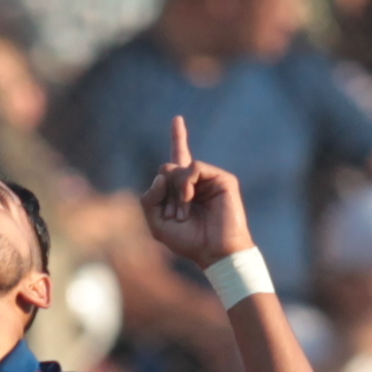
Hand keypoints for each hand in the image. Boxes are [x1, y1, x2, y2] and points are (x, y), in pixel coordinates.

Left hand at [143, 115, 255, 266]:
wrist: (215, 252)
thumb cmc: (188, 241)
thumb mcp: (156, 223)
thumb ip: (149, 199)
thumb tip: (162, 174)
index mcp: (183, 189)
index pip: (178, 159)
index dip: (178, 138)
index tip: (177, 119)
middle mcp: (197, 181)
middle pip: (166, 168)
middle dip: (163, 193)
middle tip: (174, 216)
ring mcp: (210, 178)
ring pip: (178, 168)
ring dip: (175, 193)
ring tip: (183, 214)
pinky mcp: (222, 179)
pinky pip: (193, 168)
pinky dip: (185, 185)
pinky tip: (190, 200)